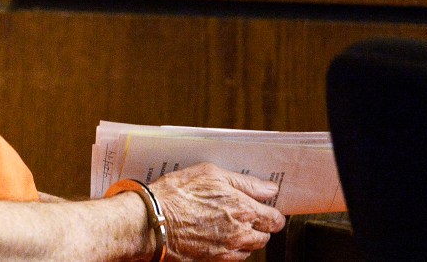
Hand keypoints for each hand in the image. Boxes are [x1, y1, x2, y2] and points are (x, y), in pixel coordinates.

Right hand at [148, 163, 285, 260]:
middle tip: (244, 214)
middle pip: (266, 235)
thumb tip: (269, 189)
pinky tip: (216, 236)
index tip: (264, 207)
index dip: (271, 212)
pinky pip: (234, 258)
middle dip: (260, 226)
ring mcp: (228, 250)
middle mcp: (241, 233)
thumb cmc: (177, 194)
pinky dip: (231, 248)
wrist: (151, 220)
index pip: (275, 218)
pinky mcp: (215, 261)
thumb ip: (244, 182)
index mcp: (244, 209)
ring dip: (246, 238)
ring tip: (227, 224)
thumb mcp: (210, 174)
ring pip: (250, 248)